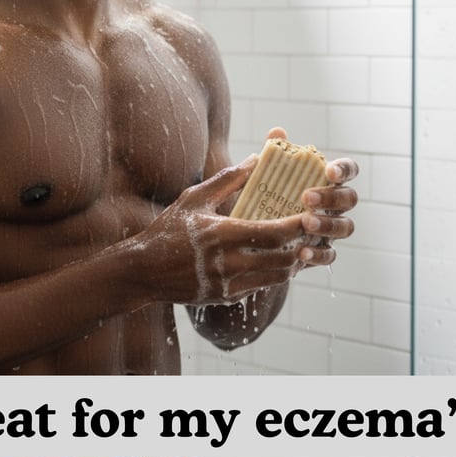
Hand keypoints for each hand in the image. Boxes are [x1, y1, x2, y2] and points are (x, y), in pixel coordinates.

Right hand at [135, 155, 310, 305]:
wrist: (144, 271)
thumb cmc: (168, 229)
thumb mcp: (193, 198)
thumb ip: (227, 179)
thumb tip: (255, 159)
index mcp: (221, 234)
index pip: (273, 233)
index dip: (297, 225)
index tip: (310, 214)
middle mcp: (228, 262)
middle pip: (283, 258)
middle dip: (302, 244)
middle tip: (311, 230)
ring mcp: (228, 284)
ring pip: (277, 276)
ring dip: (293, 261)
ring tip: (298, 245)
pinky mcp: (227, 297)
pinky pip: (262, 287)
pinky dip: (275, 274)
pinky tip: (276, 260)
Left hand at [267, 127, 357, 268]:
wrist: (250, 225)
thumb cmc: (264, 192)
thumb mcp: (265, 173)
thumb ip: (274, 154)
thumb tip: (277, 133)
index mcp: (326, 180)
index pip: (348, 170)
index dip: (344, 170)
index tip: (329, 171)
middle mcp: (335, 204)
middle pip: (350, 199)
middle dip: (331, 197)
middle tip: (306, 197)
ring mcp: (332, 228)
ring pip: (345, 227)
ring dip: (327, 224)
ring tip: (305, 223)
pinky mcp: (322, 250)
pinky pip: (330, 255)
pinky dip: (318, 254)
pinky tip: (302, 252)